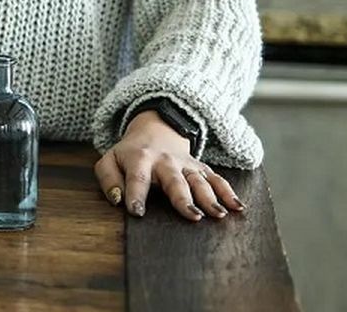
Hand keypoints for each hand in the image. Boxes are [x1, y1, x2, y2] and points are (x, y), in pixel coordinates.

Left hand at [96, 111, 243, 220]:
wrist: (154, 131)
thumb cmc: (129, 154)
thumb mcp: (110, 160)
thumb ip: (108, 179)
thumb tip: (117, 200)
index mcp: (140, 160)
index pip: (137, 178)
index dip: (135, 194)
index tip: (136, 212)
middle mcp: (166, 162)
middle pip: (175, 181)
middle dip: (183, 199)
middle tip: (192, 216)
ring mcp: (186, 165)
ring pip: (199, 181)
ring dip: (210, 197)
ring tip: (218, 214)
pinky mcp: (201, 168)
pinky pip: (217, 179)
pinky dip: (228, 192)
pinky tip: (238, 207)